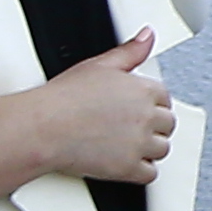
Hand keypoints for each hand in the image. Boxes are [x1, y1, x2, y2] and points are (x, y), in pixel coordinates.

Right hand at [30, 31, 176, 185]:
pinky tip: (124, 161)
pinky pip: (150, 174)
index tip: (137, 108)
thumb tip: (147, 36)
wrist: (44, 127)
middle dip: (152, 126)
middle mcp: (146, 117)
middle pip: (167, 124)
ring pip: (162, 149)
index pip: (164, 98)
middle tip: (129, 126)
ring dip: (148, 148)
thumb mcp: (99, 65)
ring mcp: (139, 144)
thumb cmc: (64, 98)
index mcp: (142, 90)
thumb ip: (129, 51)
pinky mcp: (129, 168)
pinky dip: (140, 170)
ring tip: (124, 143)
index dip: (150, 104)